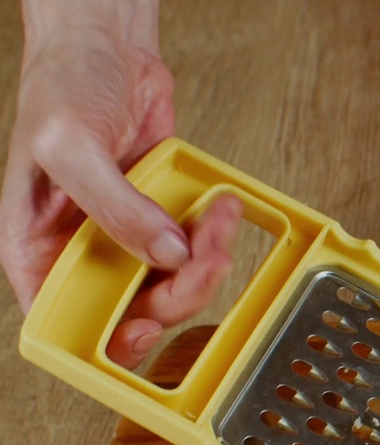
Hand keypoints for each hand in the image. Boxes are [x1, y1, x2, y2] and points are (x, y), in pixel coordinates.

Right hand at [0, 0, 240, 367]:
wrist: (106, 48)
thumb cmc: (62, 86)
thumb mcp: (69, 145)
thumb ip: (114, 206)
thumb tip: (164, 255)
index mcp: (37, 248)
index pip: (63, 321)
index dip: (104, 341)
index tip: (142, 328)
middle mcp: (83, 251)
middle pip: (134, 311)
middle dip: (178, 292)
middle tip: (203, 259)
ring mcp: (127, 237)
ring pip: (174, 284)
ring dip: (207, 262)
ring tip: (217, 220)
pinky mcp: (163, 218)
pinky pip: (195, 249)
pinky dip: (215, 236)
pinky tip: (220, 207)